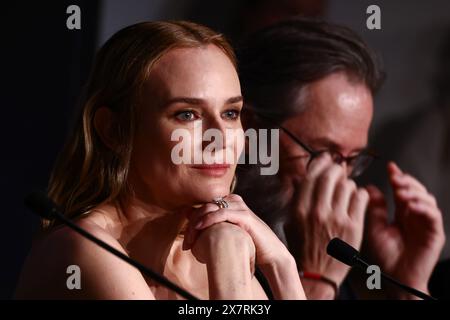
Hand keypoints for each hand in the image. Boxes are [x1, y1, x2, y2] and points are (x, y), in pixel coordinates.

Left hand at [183, 194, 292, 266]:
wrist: (269, 254)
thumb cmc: (247, 244)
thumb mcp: (226, 232)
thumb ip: (211, 223)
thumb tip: (188, 214)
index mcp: (229, 203)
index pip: (203, 206)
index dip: (191, 221)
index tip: (187, 240)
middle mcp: (234, 201)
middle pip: (204, 206)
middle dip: (192, 224)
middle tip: (187, 243)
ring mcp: (240, 207)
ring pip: (209, 208)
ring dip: (197, 224)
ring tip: (191, 240)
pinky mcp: (245, 216)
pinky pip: (221, 213)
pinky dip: (208, 220)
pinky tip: (200, 228)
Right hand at [285, 154, 368, 292]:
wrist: (317, 274)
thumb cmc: (304, 248)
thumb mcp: (292, 222)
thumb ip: (298, 199)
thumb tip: (304, 177)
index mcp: (300, 210)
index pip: (312, 176)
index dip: (320, 163)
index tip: (325, 159)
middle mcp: (317, 212)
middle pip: (330, 176)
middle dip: (336, 168)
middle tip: (338, 169)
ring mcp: (337, 219)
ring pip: (347, 185)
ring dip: (348, 183)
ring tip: (346, 189)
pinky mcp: (354, 226)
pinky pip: (361, 198)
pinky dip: (360, 194)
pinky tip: (356, 199)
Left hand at [365, 162, 444, 295]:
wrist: (396, 277)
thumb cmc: (386, 255)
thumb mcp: (375, 227)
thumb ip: (375, 208)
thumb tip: (369, 187)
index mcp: (402, 212)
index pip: (401, 190)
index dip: (397, 176)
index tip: (390, 166)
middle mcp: (415, 215)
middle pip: (416, 190)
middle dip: (406, 181)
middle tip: (396, 178)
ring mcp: (426, 223)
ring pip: (427, 198)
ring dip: (414, 192)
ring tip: (401, 192)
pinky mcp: (434, 233)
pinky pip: (433, 215)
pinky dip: (423, 207)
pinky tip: (411, 205)